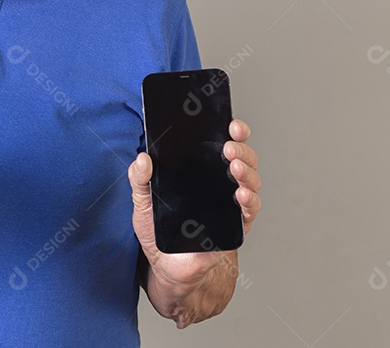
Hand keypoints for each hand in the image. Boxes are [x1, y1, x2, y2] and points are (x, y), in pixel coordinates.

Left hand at [128, 119, 260, 285]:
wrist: (168, 266)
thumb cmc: (157, 231)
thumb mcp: (143, 202)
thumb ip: (139, 180)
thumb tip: (142, 158)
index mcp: (200, 170)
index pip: (220, 144)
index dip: (231, 132)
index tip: (230, 123)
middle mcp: (219, 182)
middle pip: (241, 158)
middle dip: (241, 148)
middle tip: (229, 146)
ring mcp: (230, 203)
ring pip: (250, 180)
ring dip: (246, 171)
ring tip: (234, 167)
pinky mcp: (235, 225)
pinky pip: (249, 209)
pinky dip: (249, 200)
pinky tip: (241, 194)